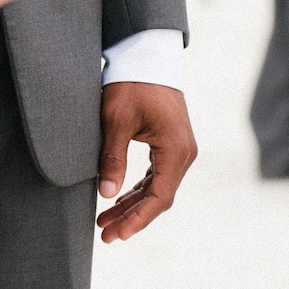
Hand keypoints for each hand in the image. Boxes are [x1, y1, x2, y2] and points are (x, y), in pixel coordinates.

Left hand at [95, 82, 196, 242]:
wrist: (146, 54)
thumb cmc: (131, 83)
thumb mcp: (116, 119)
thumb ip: (112, 158)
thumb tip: (106, 195)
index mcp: (175, 149)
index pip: (159, 197)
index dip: (137, 219)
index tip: (117, 234)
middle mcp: (184, 153)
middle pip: (158, 196)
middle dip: (131, 217)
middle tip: (104, 234)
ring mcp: (179, 148)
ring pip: (157, 187)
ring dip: (133, 204)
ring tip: (105, 221)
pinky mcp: (170, 142)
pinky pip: (156, 174)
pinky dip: (138, 188)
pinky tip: (120, 199)